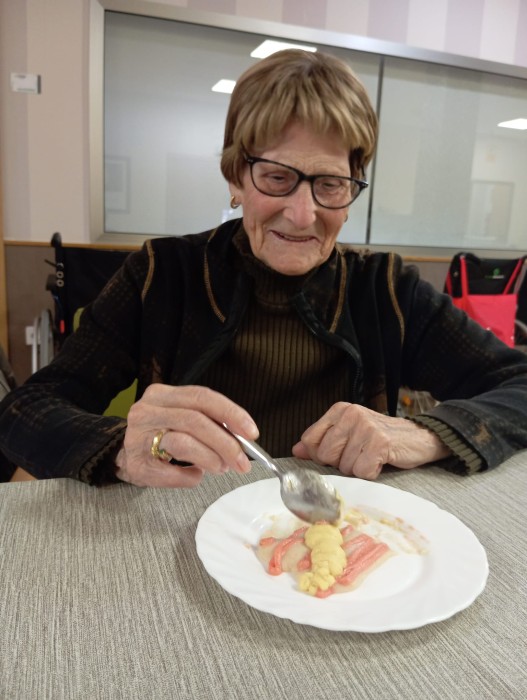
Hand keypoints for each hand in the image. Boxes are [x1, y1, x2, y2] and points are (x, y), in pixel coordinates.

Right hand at [115, 385, 258, 487]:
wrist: (122, 456)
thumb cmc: (159, 436)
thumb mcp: (182, 419)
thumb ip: (209, 422)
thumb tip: (243, 438)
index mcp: (162, 394)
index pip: (202, 396)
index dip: (230, 413)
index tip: (251, 432)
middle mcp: (147, 410)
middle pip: (195, 420)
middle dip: (225, 443)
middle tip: (242, 462)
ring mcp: (138, 436)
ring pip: (183, 443)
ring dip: (210, 459)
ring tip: (221, 468)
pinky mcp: (136, 463)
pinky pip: (171, 471)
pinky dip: (190, 477)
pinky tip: (194, 476)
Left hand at [292, 402, 450, 479]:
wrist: (419, 437)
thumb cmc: (380, 438)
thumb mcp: (348, 433)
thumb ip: (322, 440)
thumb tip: (296, 450)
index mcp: (339, 410)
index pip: (310, 440)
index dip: (320, 455)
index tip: (338, 454)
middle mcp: (351, 414)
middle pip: (326, 455)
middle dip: (341, 464)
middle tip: (360, 455)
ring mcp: (366, 427)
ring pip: (344, 466)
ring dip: (358, 469)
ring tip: (372, 457)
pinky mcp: (380, 442)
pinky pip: (362, 472)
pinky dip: (371, 474)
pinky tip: (381, 462)